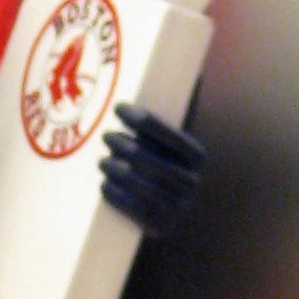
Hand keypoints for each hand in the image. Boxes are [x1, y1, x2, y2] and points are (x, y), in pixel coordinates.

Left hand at [98, 103, 204, 239]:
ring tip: (102, 162)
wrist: (169, 210)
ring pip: (134, 181)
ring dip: (112, 168)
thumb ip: (158, 123)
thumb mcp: (168, 145)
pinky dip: (115, 195)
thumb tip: (148, 73)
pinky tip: (104, 185)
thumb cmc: (162, 165)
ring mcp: (178, 206)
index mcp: (197, 155)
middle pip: (143, 156)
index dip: (139, 118)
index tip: (119, 108)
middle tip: (106, 137)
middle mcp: (192, 180)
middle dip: (120, 144)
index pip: (164, 131)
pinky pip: (132, 208)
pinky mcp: (162, 226)